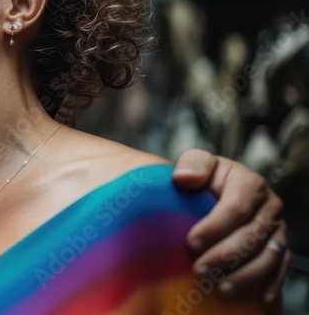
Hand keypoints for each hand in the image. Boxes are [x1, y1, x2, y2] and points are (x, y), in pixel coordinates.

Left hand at [173, 149, 288, 308]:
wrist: (217, 196)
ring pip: (269, 257)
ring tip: (220, 289)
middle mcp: (270, 207)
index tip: (191, 242)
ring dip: (245, 275)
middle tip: (198, 270)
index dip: (214, 227)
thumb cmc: (204, 181)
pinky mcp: (280, 250)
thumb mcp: (198, 165)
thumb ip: (194, 164)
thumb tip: (184, 178)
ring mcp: (277, 230)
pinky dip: (269, 284)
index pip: (236, 208)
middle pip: (252, 236)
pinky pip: (280, 270)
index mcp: (250, 184)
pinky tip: (257, 299)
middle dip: (225, 256)